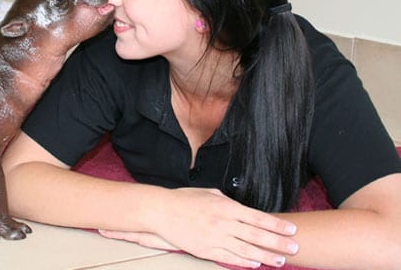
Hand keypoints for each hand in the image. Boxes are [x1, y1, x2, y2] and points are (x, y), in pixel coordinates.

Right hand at [101, 187, 297, 267]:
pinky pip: (229, 258)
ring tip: (281, 261)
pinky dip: (244, 262)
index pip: (258, 218)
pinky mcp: (206, 250)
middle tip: (295, 248)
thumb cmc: (186, 199)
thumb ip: (229, 202)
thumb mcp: (211, 193)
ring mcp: (215, 238)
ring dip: (266, 256)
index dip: (277, 225)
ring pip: (246, 250)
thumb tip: (244, 210)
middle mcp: (224, 223)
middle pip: (257, 236)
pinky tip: (256, 264)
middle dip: (278, 243)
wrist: (162, 211)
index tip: (291, 230)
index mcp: (227, 207)